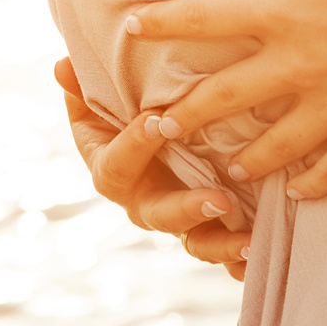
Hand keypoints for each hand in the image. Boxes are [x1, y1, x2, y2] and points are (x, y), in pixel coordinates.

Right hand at [55, 57, 251, 280]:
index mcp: (113, 172)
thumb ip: (81, 87)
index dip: (134, 145)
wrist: (157, 137)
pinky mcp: (210, 229)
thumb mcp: (100, 100)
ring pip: (196, 242)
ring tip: (250, 238)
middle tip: (218, 200)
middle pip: (160, 215)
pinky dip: (243, 260)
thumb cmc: (125, 113)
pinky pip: (225, 253)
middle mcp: (143, 202)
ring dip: (222, 244)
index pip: (118, 164)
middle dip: (187, 209)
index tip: (155, 121)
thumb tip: (62, 65)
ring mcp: (179, 220)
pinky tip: (264, 255)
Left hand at [127, 0, 326, 200]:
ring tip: (227, 169)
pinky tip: (297, 193)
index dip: (161, 22)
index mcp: (283, 12)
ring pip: (271, 146)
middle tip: (154, 128)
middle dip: (183, 115)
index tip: (129, 28)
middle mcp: (296, 66)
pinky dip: (310, 185)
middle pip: (222, 98)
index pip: (203, 19)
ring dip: (243, 159)